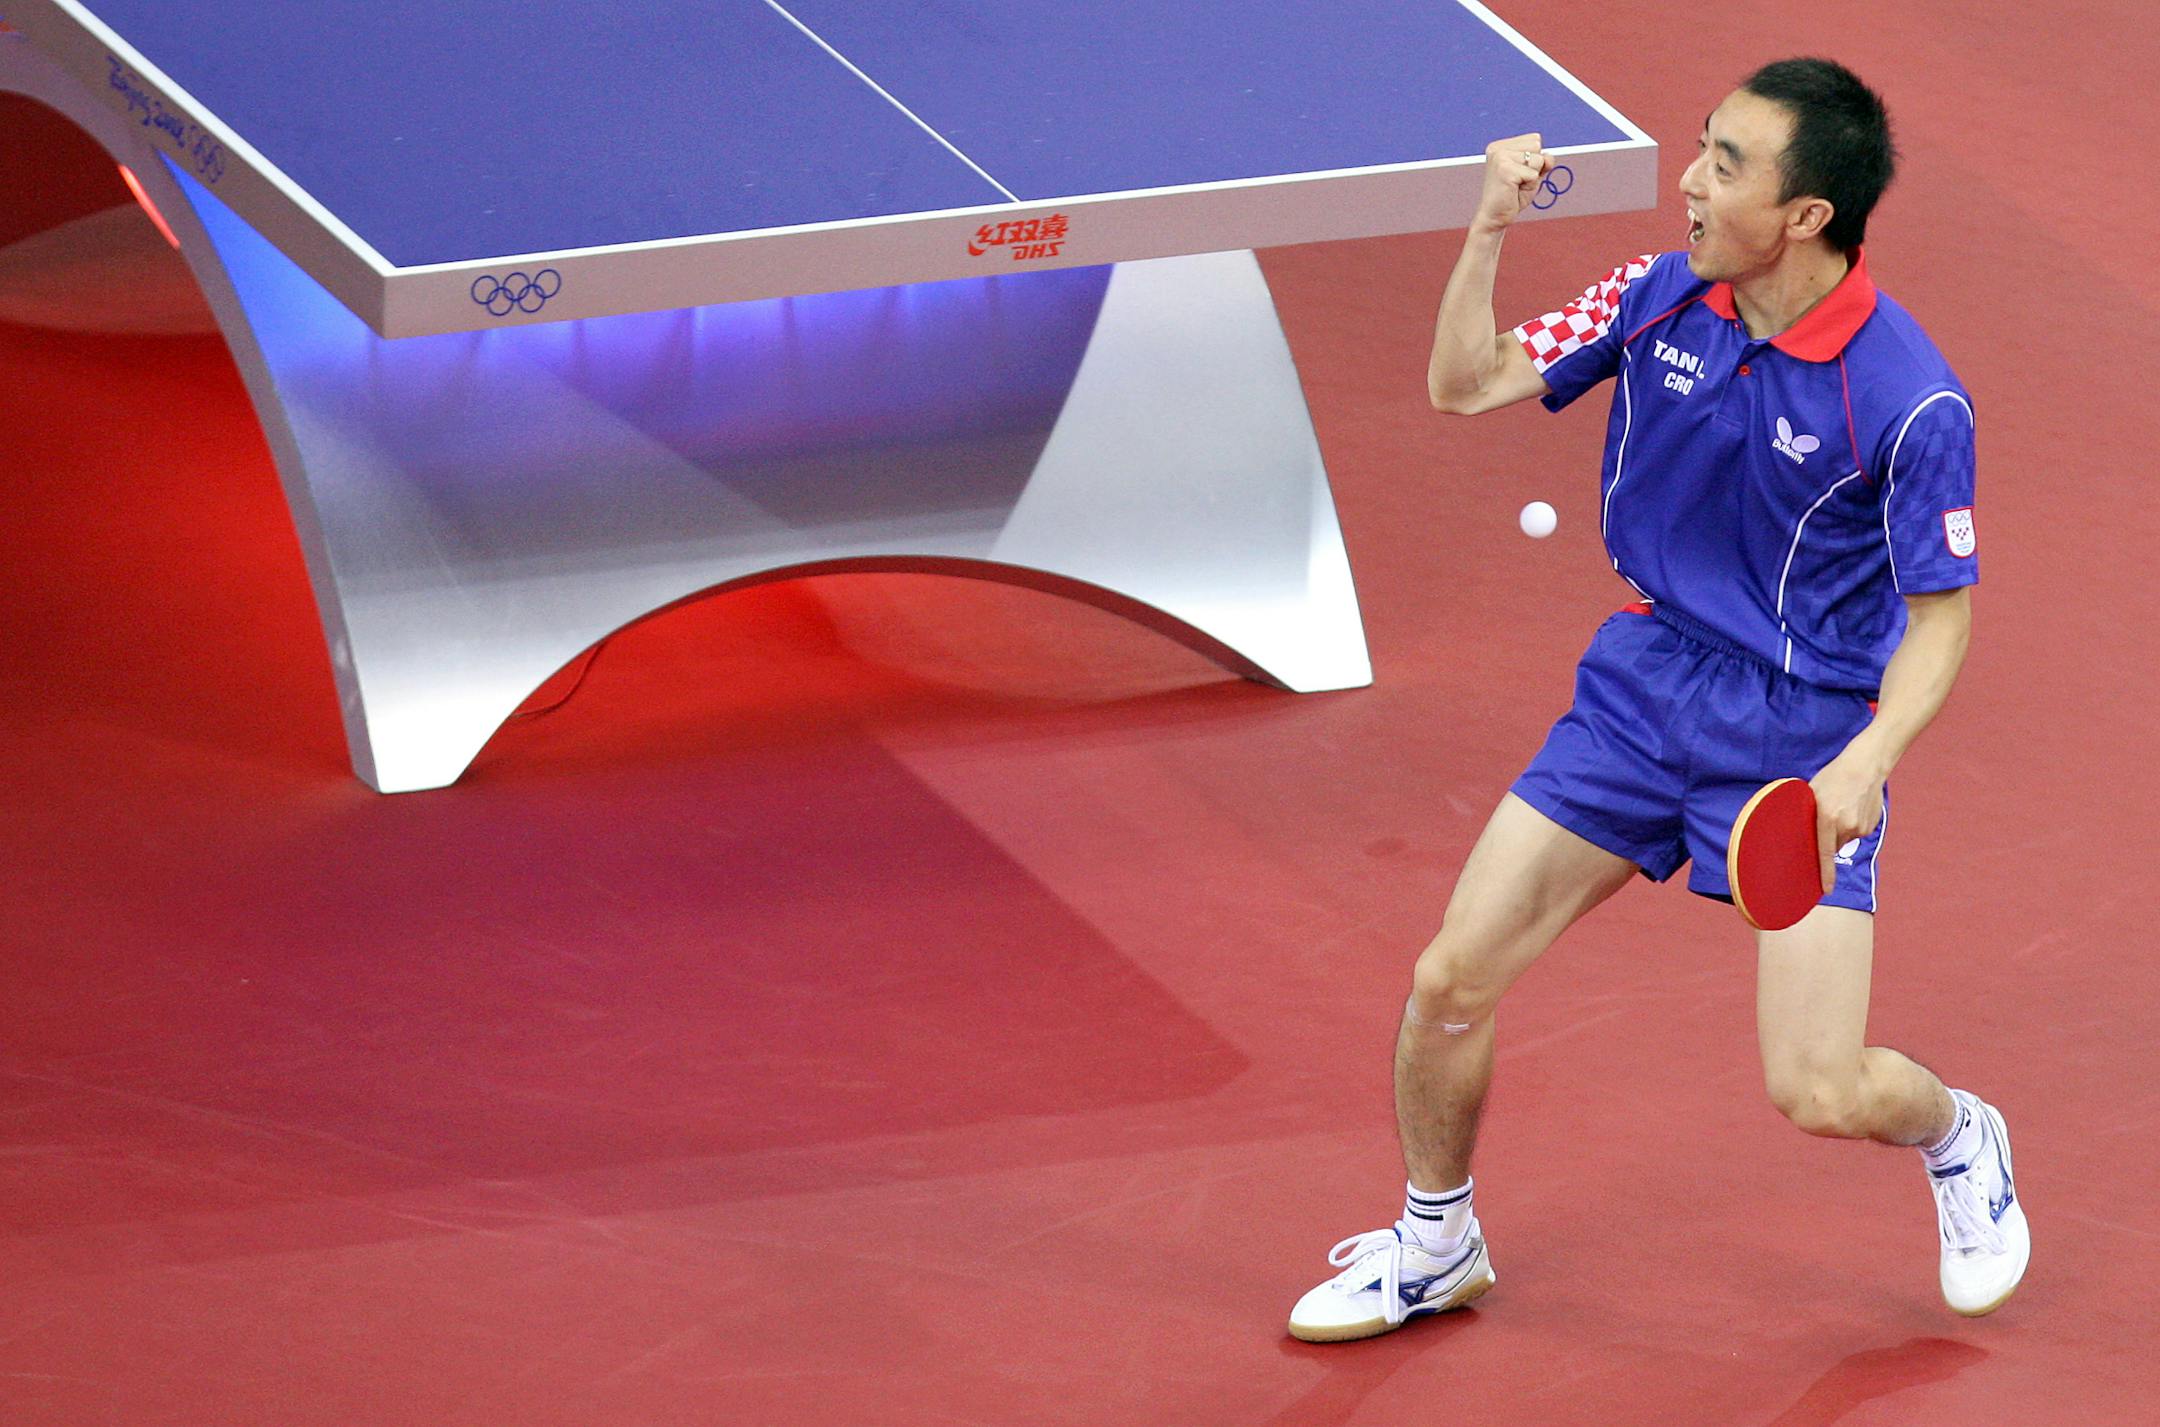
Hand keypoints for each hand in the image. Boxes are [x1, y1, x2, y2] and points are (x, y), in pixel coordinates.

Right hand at [1474, 134, 1554, 232]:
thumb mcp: (1533, 174)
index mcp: (1501, 145)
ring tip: (1516, 186)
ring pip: (1537, 160)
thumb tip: (1547, 156)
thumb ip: (1543, 161)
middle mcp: (1498, 148)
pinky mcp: (1505, 170)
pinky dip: (1529, 186)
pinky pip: (1534, 174)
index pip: (1535, 139)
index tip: (1518, 174)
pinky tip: (1513, 191)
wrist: (1495, 217)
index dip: (1534, 160)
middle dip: (1534, 167)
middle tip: (1517, 182)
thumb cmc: (1512, 196)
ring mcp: (1500, 157)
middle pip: (1537, 146)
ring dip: (1532, 177)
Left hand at [1808, 748, 1887, 895]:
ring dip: (1841, 830)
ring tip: (1842, 807)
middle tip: (1828, 818)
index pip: (1824, 853)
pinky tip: (1853, 807)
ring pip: (1845, 839)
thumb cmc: (1833, 777)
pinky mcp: (1871, 826)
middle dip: (1828, 839)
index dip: (1825, 874)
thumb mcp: (1812, 793)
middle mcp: (1846, 825)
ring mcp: (1861, 827)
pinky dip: (1853, 825)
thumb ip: (1808, 815)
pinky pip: (1857, 832)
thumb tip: (1801, 835)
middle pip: (1833, 845)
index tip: (1826, 890)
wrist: (1866, 766)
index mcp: (1827, 818)